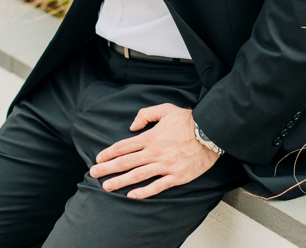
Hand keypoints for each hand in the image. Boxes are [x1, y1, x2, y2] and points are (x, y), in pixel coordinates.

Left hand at [89, 104, 219, 198]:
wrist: (211, 133)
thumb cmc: (188, 121)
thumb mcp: (164, 109)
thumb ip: (145, 115)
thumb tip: (132, 126)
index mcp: (150, 137)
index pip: (124, 146)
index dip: (109, 153)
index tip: (98, 158)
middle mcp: (154, 152)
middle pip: (126, 161)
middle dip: (107, 168)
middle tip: (94, 173)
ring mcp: (165, 166)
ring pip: (138, 175)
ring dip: (120, 181)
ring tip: (107, 187)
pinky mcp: (176, 176)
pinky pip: (158, 186)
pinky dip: (144, 192)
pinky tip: (132, 196)